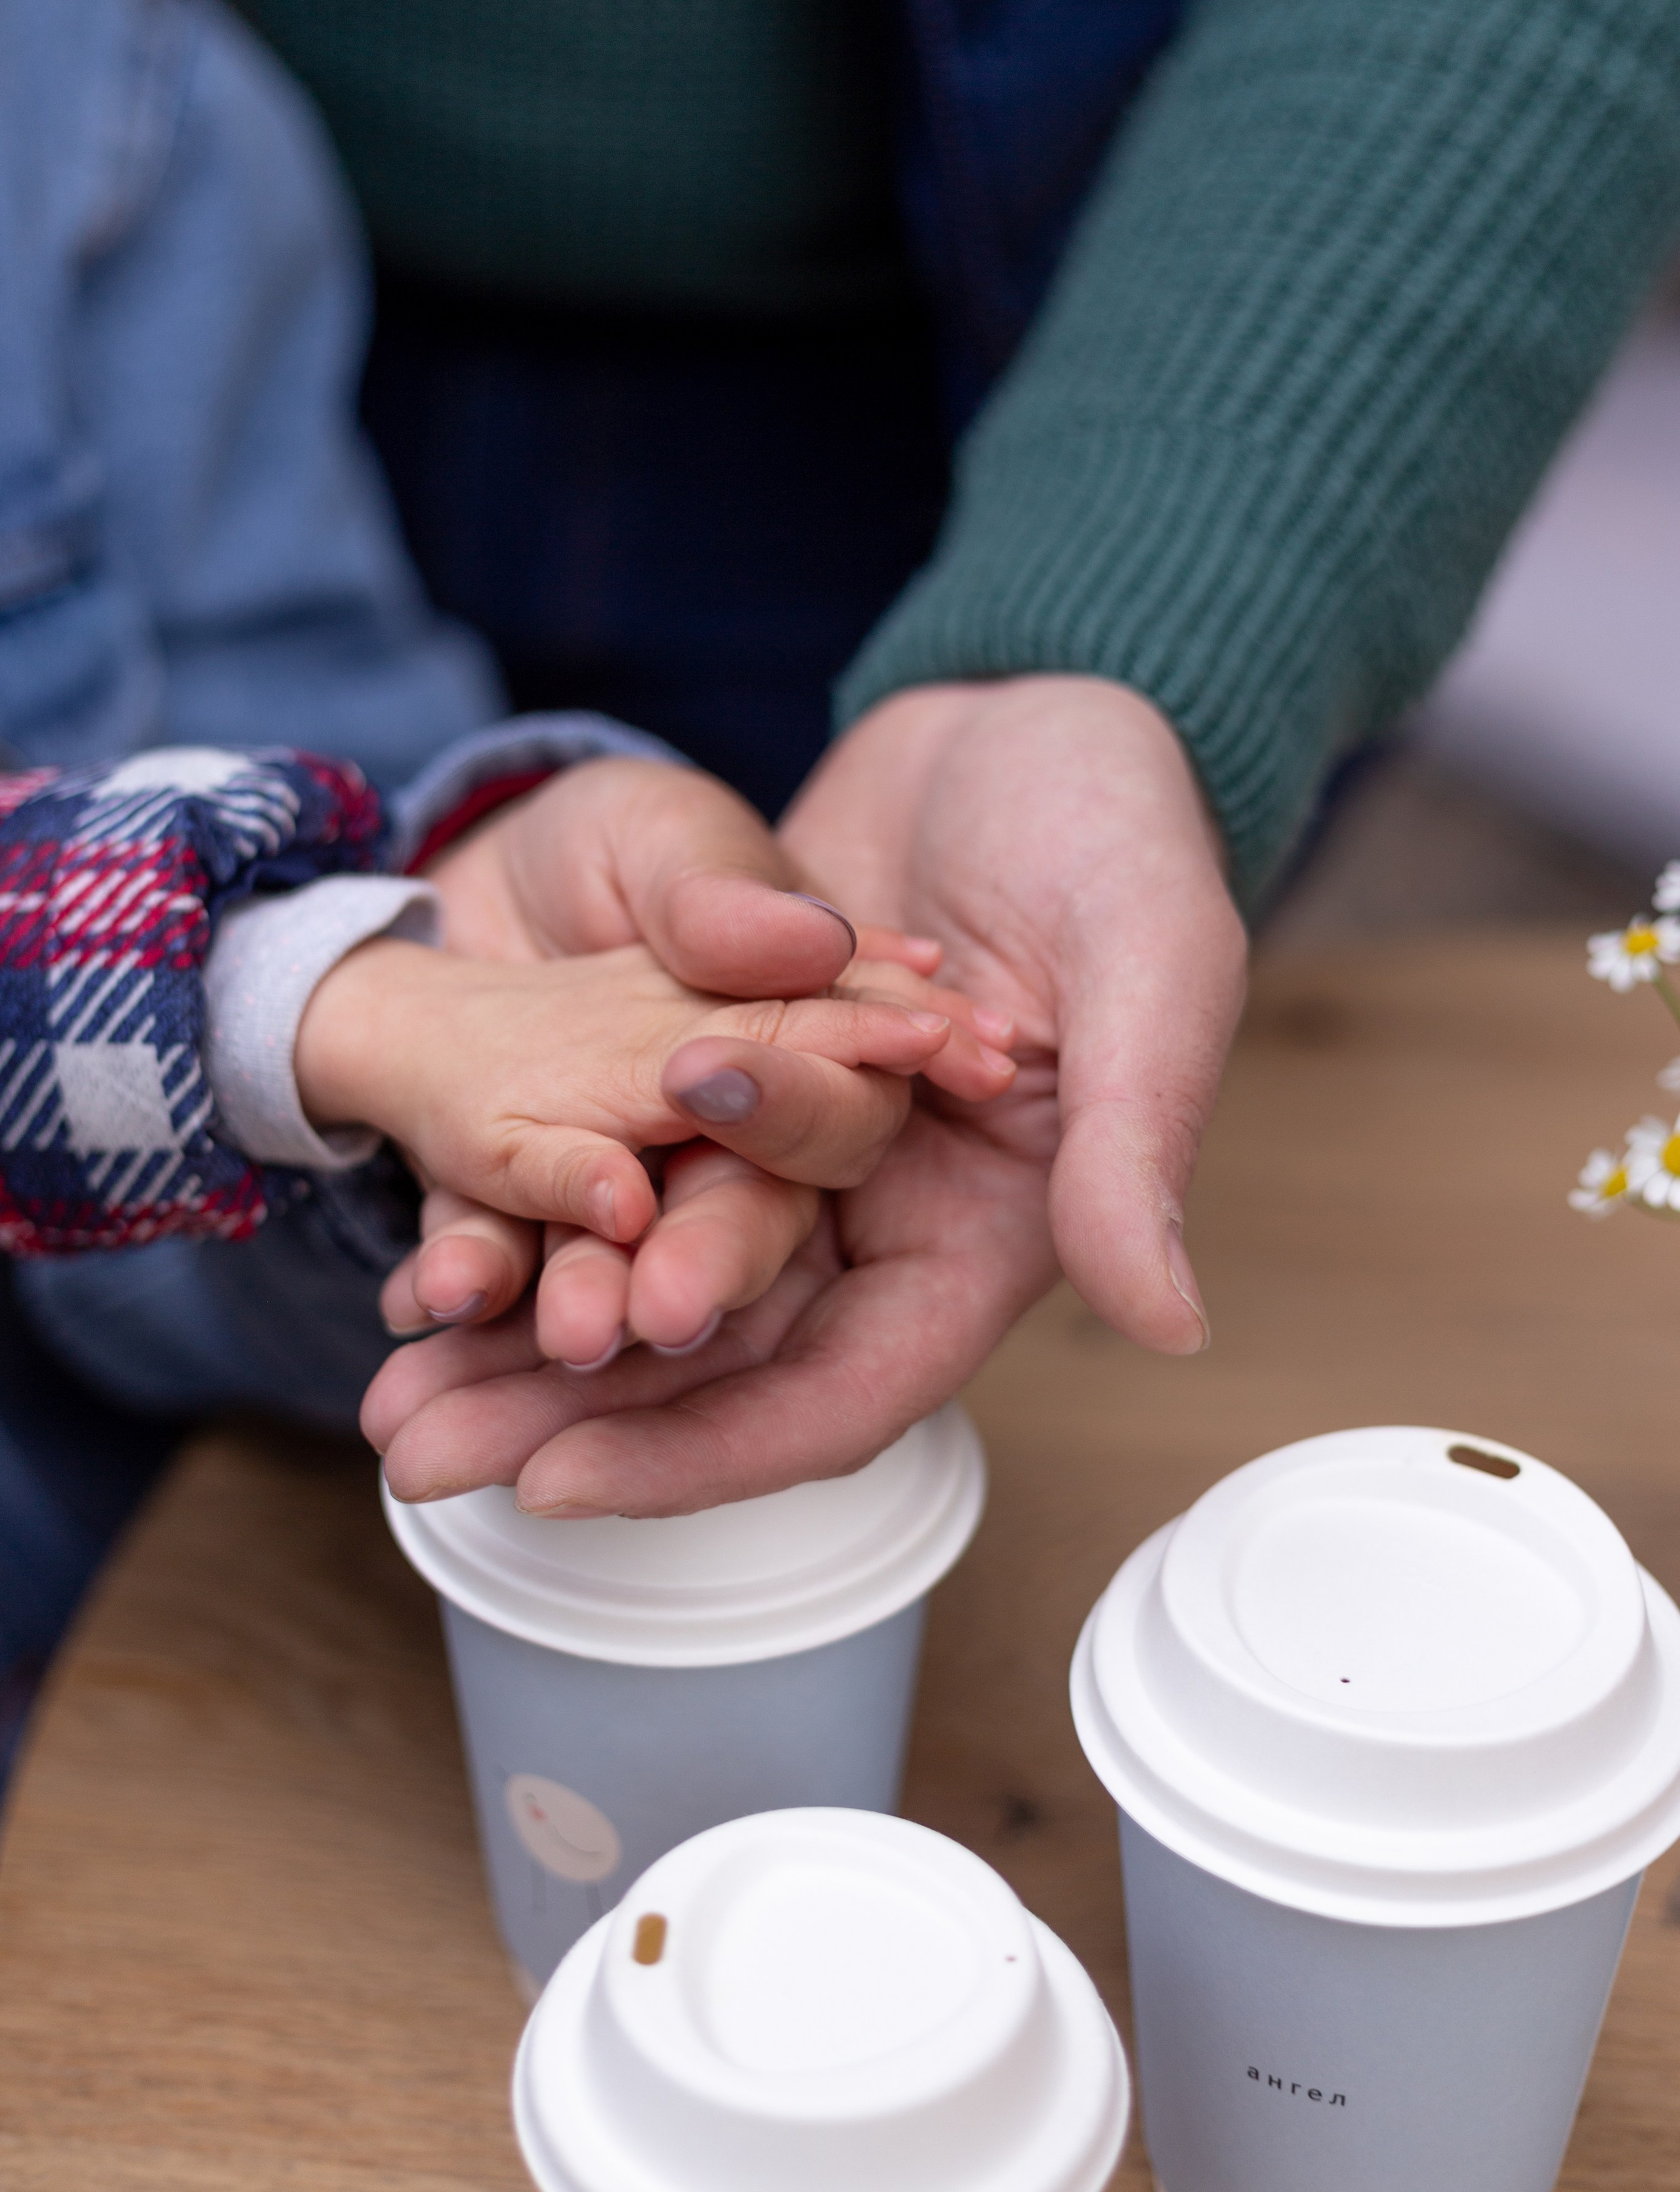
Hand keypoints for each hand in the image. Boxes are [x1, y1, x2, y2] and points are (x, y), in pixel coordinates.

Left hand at [365, 677, 1245, 1510]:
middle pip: (715, 1362)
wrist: (1026, 713)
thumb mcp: (1152, 970)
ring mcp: (793, 1156)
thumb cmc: (1119, 831)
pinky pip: (617, 1169)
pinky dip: (531, 1213)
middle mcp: (879, 1221)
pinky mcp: (724, 1080)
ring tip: (393, 1381)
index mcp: (985, 1236)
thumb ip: (1136, 1143)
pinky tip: (428, 1253)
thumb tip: (1165, 1319)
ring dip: (524, 1338)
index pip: (839, 1392)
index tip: (558, 1483)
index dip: (706, 1453)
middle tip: (418, 1442)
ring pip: (646, 1279)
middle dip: (569, 1408)